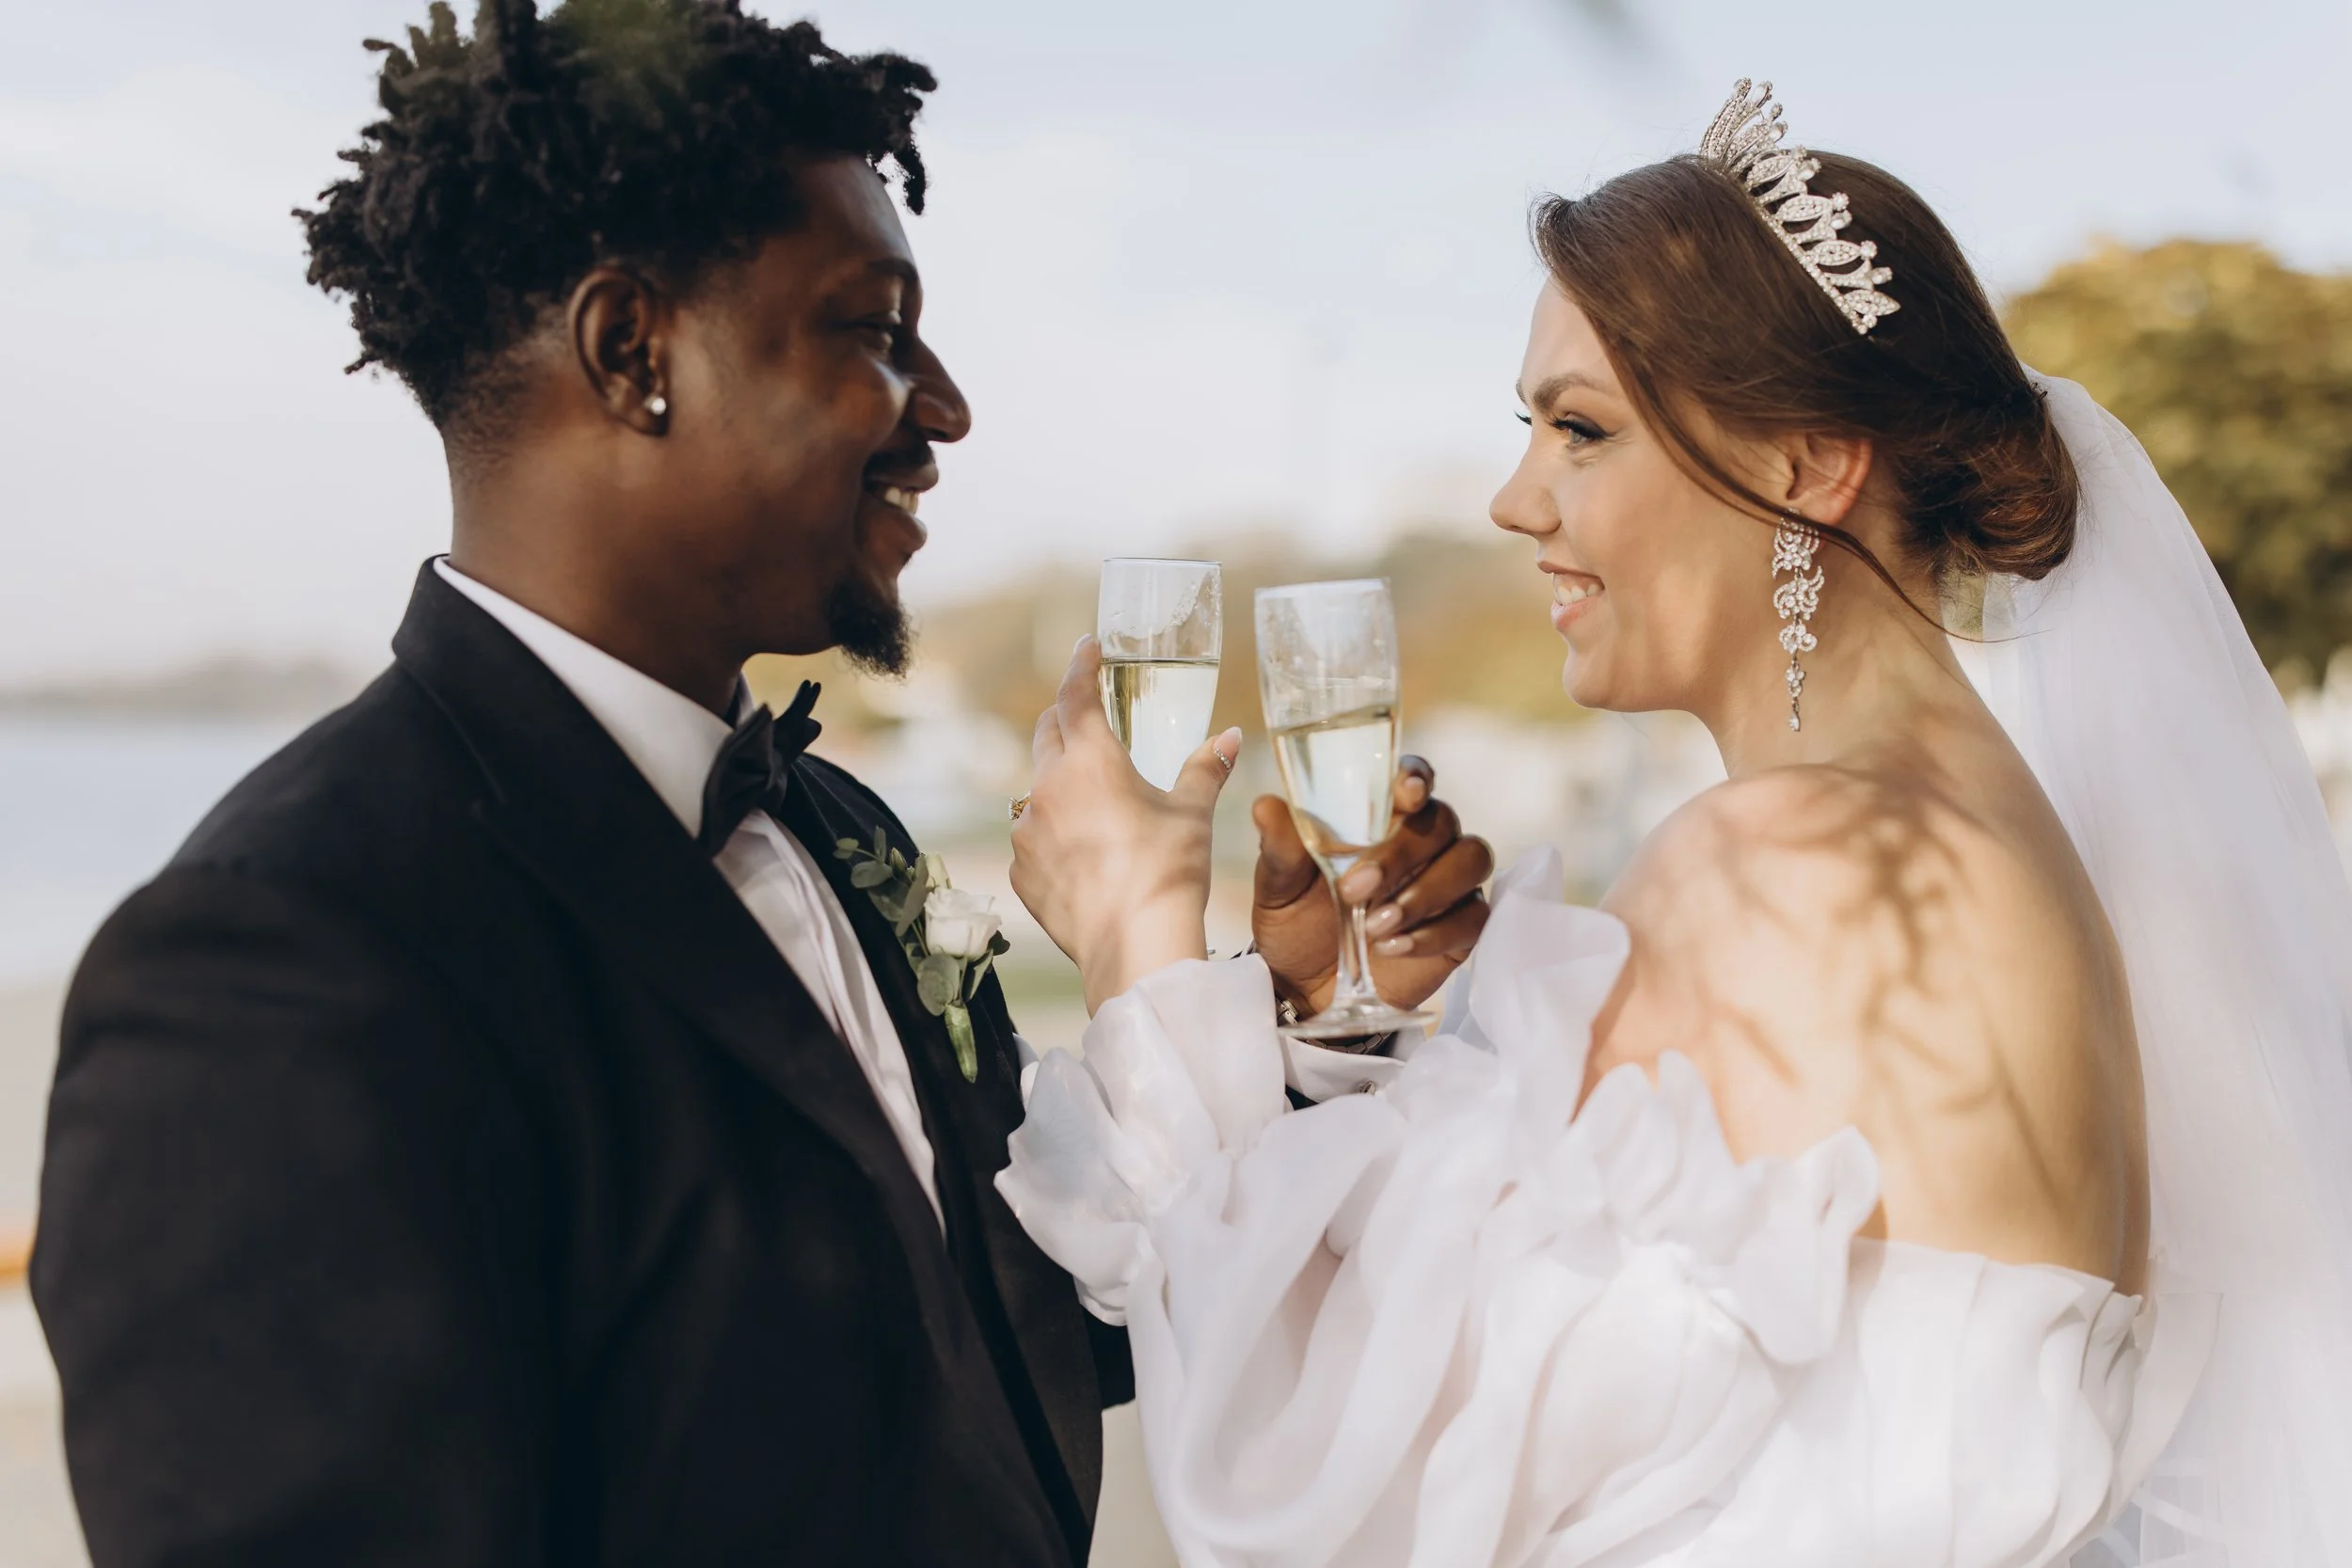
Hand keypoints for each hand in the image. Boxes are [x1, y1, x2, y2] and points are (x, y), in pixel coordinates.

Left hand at [1009, 637, 1243, 1013]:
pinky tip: (1084, 856)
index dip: (1081, 665)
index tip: (1086, 647)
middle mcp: (1049, 787)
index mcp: (1091, 761)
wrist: (1135, 947)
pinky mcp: (1022, 870)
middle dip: (1066, 719)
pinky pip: (1034, 838)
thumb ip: (1206, 768)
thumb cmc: (1168, 872)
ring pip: (1038, 790)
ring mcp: (1028, 831)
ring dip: (1061, 785)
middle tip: (1086, 716)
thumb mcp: (1193, 813)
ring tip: (1095, 804)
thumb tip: (1230, 737)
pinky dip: (1053, 835)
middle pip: (1047, 734)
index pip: (1076, 695)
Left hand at [1251, 758, 1493, 1017]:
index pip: (1414, 779)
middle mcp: (1424, 841)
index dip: (1416, 778)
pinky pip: (1473, 918)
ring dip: (1425, 892)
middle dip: (1402, 854)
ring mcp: (1448, 882)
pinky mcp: (1461, 927)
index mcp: (1382, 816)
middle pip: (1443, 822)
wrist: (1307, 986)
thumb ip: (1281, 846)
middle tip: (1356, 889)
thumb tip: (1265, 806)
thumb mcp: (1280, 885)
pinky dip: (1433, 933)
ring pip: (1471, 861)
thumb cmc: (1297, 921)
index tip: (1405, 794)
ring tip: (1374, 927)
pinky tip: (1392, 948)